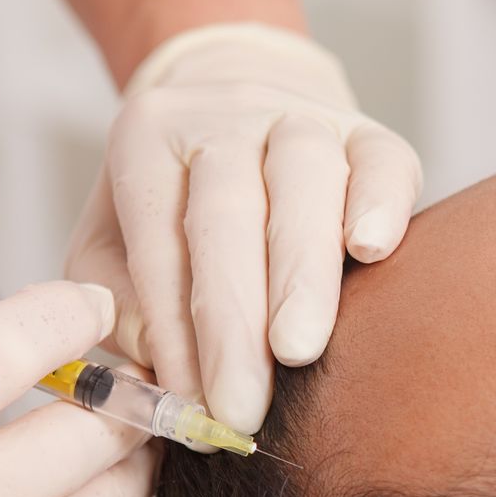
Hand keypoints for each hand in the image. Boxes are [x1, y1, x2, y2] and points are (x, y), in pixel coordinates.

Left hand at [66, 22, 422, 435]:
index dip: (174, 327)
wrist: (238, 91)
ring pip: (304, 183)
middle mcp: (224, 116)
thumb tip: (159, 363)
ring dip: (302, 274)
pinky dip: (380, 204)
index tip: (192, 405)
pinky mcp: (369, 132)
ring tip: (298, 349)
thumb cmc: (175, 193)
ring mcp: (302, 117)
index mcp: (148, 139)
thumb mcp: (114, 237)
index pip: (160, 240)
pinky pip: (381, 161)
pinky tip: (371, 251)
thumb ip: (119, 302)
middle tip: (243, 403)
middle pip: (229, 213)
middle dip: (235, 319)